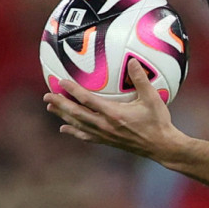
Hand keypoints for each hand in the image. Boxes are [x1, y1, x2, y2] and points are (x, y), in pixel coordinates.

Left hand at [43, 59, 183, 159]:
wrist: (161, 147)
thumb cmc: (158, 122)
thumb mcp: (152, 98)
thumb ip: (141, 79)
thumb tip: (132, 60)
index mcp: (114, 114)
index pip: (88, 100)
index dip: (73, 91)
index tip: (61, 82)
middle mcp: (105, 125)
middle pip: (77, 114)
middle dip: (60, 104)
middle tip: (47, 96)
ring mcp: (105, 135)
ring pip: (79, 125)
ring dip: (63, 115)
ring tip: (51, 108)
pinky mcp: (108, 141)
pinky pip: (86, 136)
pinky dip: (74, 131)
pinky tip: (65, 129)